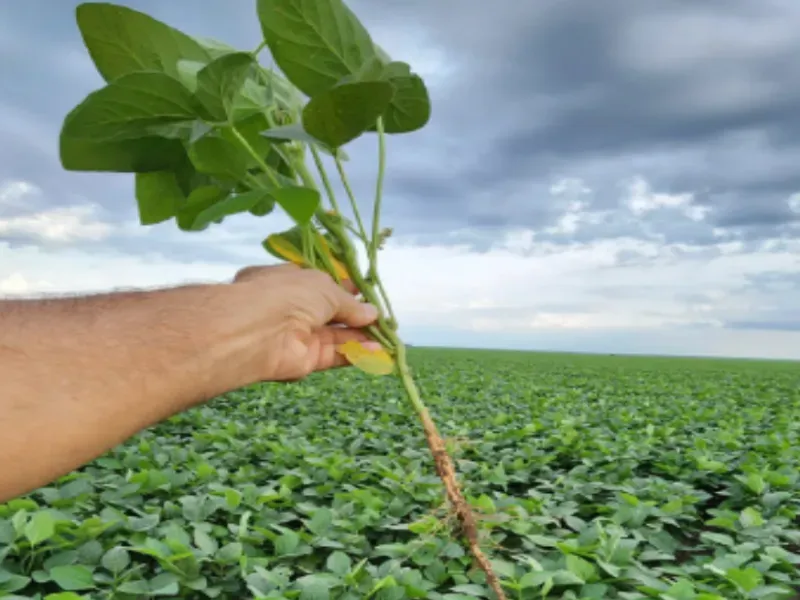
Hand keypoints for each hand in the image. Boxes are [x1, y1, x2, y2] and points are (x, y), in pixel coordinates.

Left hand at [227, 264, 380, 382]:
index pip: (321, 285)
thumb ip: (349, 303)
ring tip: (387, 336)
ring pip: (335, 336)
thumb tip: (371, 312)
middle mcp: (293, 307)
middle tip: (383, 318)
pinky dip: (354, 354)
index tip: (368, 293)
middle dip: (357, 315)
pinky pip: (333, 355)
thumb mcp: (326, 288)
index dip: (345, 289)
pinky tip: (376, 351)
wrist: (258, 329)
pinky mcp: (304, 360)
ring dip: (360, 336)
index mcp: (290, 281)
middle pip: (331, 313)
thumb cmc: (288, 294)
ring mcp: (297, 335)